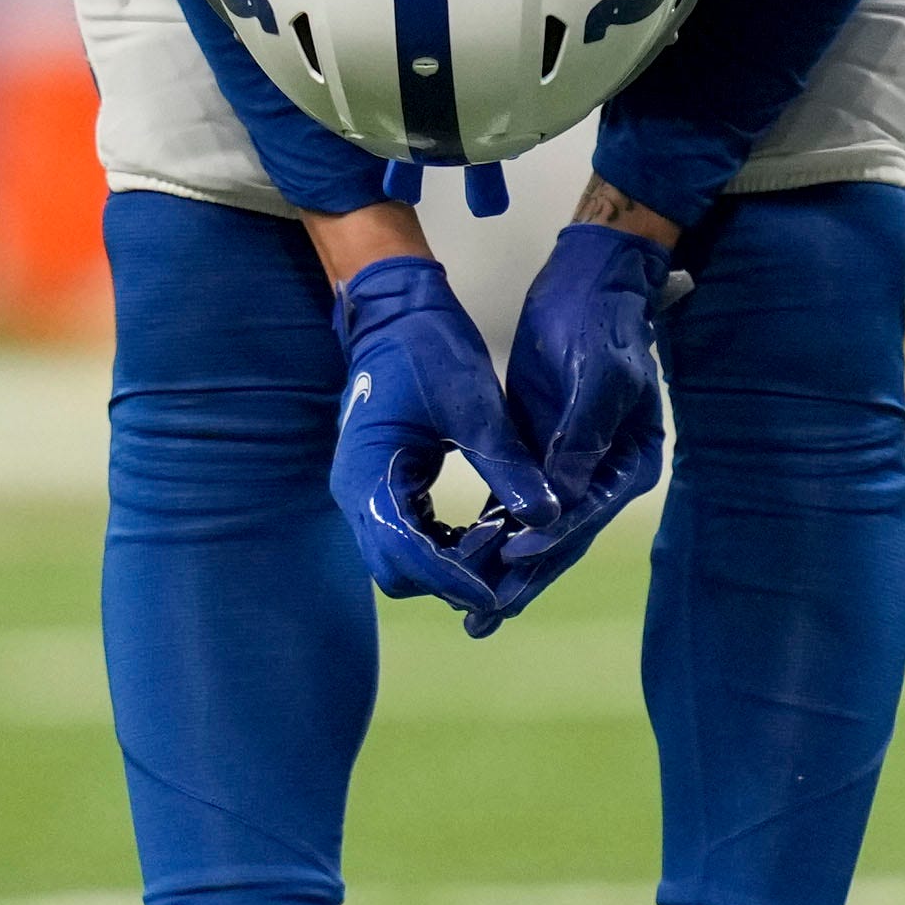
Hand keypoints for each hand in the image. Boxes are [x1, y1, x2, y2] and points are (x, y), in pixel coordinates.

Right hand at [329, 256, 558, 632]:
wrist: (394, 314)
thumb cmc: (428, 348)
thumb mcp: (474, 404)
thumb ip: (507, 464)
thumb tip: (547, 516)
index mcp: (368, 475)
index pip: (406, 553)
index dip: (454, 578)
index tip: (499, 591)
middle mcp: (357, 495)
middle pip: (397, 571)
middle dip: (452, 579)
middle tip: (508, 567)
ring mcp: (365, 494)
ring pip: (402, 561)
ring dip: (451, 566)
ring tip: (505, 548)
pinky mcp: (381, 488)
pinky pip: (410, 537)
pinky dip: (446, 546)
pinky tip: (488, 532)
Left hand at [479, 218, 673, 616]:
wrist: (589, 282)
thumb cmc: (600, 322)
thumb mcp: (597, 374)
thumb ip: (581, 438)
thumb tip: (562, 498)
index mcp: (630, 463)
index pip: (583, 516)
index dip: (546, 543)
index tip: (509, 565)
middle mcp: (605, 475)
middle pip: (560, 540)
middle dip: (522, 580)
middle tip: (482, 619)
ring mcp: (574, 468)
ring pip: (536, 530)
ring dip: (503, 568)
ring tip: (472, 611)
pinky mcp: (545, 453)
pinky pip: (518, 505)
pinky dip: (495, 533)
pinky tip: (465, 558)